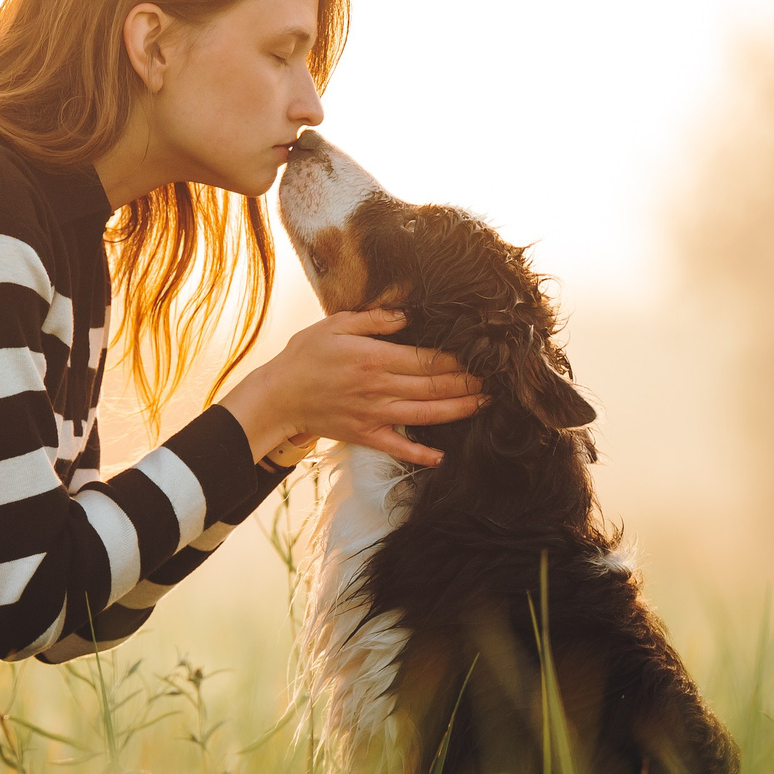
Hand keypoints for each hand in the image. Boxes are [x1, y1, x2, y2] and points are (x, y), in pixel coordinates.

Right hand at [220, 310, 486, 467]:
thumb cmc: (304, 356)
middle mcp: (379, 388)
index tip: (479, 354)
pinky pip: (397, 447)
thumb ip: (373, 319)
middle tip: (496, 379)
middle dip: (467, 382)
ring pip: (425, 415)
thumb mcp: (335, 325)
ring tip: (483, 404)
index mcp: (374, 359)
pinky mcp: (365, 435)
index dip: (456, 358)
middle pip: (433, 386)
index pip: (425, 359)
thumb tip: (407, 316)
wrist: (277, 396)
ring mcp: (373, 415)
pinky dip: (420, 454)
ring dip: (457, 410)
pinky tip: (442, 456)